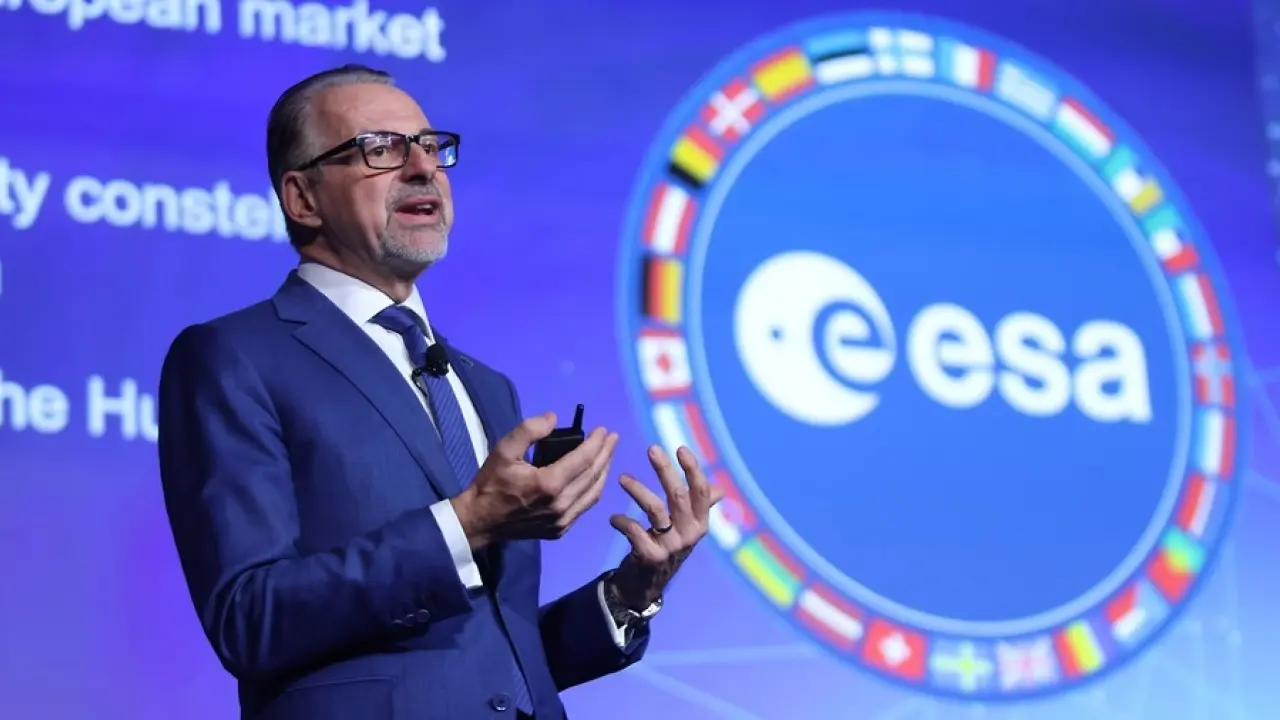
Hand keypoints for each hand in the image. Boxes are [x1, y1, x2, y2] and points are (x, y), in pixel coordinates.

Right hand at [451, 412, 618, 548]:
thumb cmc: (491, 483)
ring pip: (593, 494)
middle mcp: (561, 504)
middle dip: (606, 454)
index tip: (604, 430)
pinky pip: (584, 506)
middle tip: (613, 438)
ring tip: (608, 455)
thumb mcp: (504, 450)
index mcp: (549, 484)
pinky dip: (593, 489)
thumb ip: (529, 430)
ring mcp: (562, 520)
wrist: (480, 520)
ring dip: (604, 472)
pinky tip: (594, 477)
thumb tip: (553, 417)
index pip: (584, 460)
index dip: (597, 443)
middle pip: (593, 475)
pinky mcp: (560, 530)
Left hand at [606, 445, 724, 609]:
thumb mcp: (687, 528)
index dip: (693, 469)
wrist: (649, 583)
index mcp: (700, 522)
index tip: (681, 448)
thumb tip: (720, 490)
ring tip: (622, 478)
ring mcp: (671, 546)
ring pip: (656, 510)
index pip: (701, 491)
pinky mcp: (651, 556)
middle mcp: (689, 533)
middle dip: (665, 470)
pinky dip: (623, 522)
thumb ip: (701, 508)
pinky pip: (635, 532)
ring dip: (638, 490)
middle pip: (679, 495)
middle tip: (652, 449)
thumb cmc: (668, 546)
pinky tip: (613, 518)